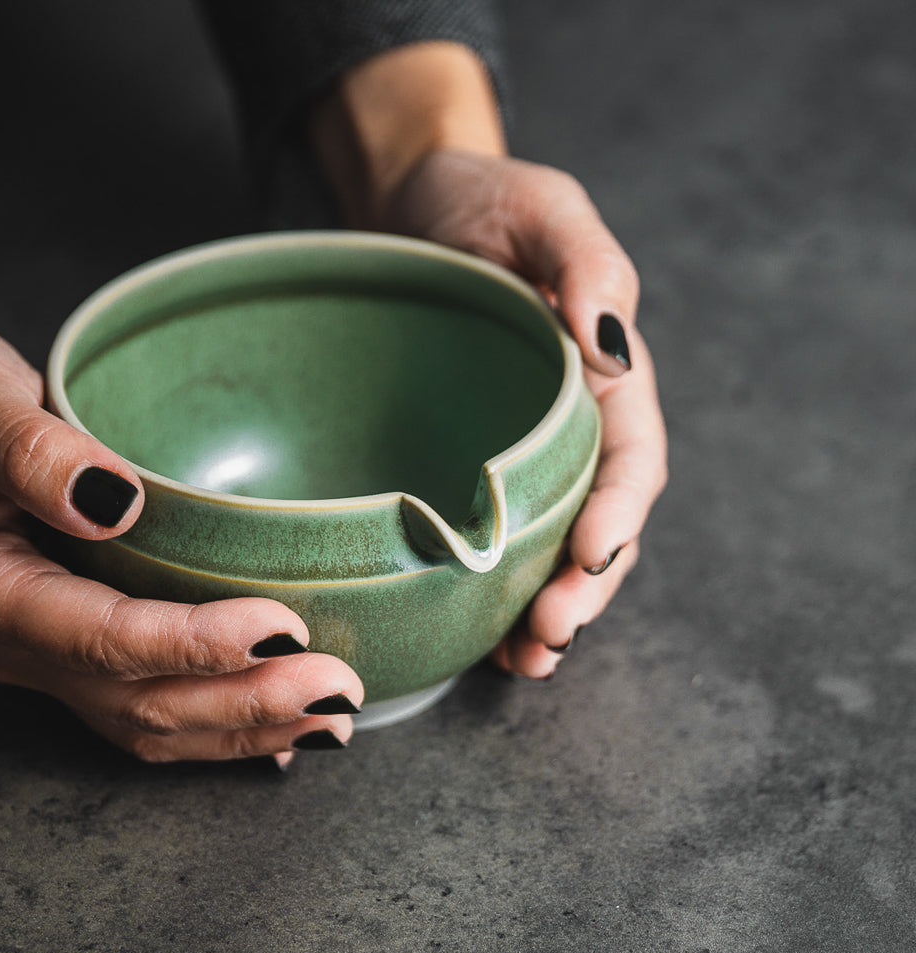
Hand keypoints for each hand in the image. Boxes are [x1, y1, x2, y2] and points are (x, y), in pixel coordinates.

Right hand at [0, 321, 363, 761]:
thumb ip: (23, 445)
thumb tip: (108, 495)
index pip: (102, 638)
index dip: (195, 643)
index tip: (283, 627)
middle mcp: (17, 643)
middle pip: (139, 703)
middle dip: (247, 702)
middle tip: (339, 687)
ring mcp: (44, 657)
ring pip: (149, 725)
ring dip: (245, 730)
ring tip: (331, 722)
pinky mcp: (74, 652)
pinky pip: (145, 711)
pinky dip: (219, 728)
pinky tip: (281, 734)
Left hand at [381, 149, 668, 677]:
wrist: (408, 213)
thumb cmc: (479, 203)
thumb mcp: (541, 208)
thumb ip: (588, 264)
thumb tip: (611, 345)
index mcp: (604, 379)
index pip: (632, 459)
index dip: (621, 513)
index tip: (593, 555)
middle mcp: (572, 434)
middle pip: (600, 527)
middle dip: (585, 588)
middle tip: (551, 633)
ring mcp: (523, 464)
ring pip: (555, 555)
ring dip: (550, 613)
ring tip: (528, 662)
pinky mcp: (474, 480)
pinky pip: (498, 551)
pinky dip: (500, 603)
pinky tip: (490, 647)